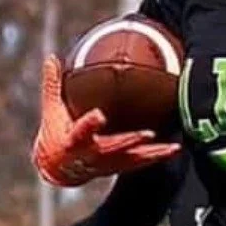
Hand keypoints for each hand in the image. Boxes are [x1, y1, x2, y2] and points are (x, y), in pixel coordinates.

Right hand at [31, 55, 180, 186]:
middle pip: (112, 147)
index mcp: (74, 140)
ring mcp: (107, 162)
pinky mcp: (118, 166)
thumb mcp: (52, 110)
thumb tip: (51, 57)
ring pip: (131, 158)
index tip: (99, 115)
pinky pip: (140, 162)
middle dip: (129, 141)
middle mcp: (92, 154)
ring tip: (172, 146)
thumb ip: (52, 85)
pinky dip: (157, 155)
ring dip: (152, 152)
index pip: (81, 131)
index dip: (90, 124)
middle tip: (147, 134)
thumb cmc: (56, 134)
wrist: (59, 168)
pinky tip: (175, 148)